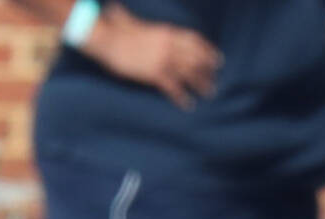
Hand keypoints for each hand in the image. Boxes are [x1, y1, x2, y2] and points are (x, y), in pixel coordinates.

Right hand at [84, 3, 219, 110]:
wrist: (108, 40)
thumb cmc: (116, 29)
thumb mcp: (130, 20)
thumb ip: (132, 18)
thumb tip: (118, 8)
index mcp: (167, 32)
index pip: (194, 40)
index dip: (207, 49)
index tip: (216, 57)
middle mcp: (169, 46)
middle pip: (195, 57)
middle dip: (207, 67)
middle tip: (215, 76)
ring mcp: (163, 60)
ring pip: (189, 73)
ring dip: (201, 83)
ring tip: (210, 92)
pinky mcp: (154, 74)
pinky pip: (173, 87)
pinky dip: (182, 97)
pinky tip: (188, 104)